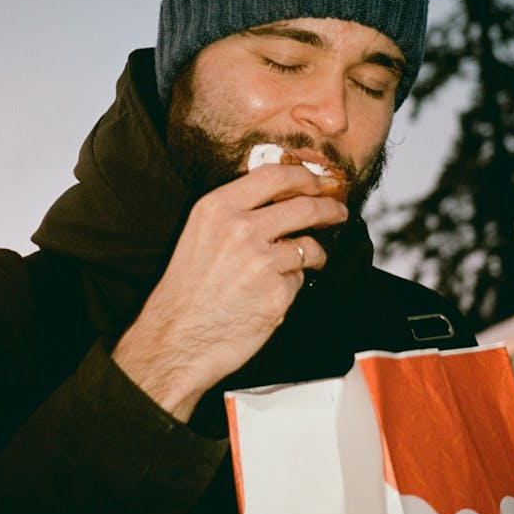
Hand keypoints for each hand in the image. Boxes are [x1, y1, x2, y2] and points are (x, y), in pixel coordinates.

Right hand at [112, 164, 347, 420]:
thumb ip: (235, 212)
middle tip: (338, 211)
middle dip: (329, 208)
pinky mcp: (276, 292)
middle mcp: (240, 228)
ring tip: (311, 261)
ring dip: (315, 254)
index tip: (317, 182)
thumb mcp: (200, 233)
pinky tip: (271, 295)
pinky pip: (298, 280)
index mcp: (217, 207)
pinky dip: (292, 286)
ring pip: (309, 246)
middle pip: (304, 206)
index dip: (304, 176)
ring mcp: (261, 260)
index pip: (275, 175)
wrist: (175, 338)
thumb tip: (282, 198)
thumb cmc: (186, 290)